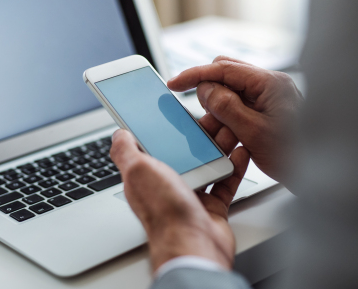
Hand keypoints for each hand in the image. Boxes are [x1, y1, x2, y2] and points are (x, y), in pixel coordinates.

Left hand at [110, 129, 249, 272]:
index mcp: (146, 175)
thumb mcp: (137, 172)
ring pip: (206, 163)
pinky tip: (239, 153)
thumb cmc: (164, 212)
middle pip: (184, 152)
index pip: (153, 145)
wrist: (193, 245)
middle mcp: (167, 185)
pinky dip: (233, 167)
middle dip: (198, 134)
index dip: (164, 127)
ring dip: (219, 146)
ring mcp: (190, 196)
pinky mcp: (211, 207)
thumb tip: (117, 134)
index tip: (177, 112)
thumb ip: (125, 151)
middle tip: (212, 117)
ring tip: (229, 129)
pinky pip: (224, 182)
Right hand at [167, 56, 303, 183]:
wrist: (322, 175)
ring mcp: (270, 97)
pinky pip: (240, 106)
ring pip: (231, 92)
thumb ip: (226, 106)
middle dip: (207, 92)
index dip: (195, 75)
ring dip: (217, 110)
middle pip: (226, 76)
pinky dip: (227, 118)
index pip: (224, 68)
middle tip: (197, 113)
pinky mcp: (268, 111)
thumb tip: (205, 88)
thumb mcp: (254, 133)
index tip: (175, 83)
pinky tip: (226, 135)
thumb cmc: (297, 156)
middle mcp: (271, 85)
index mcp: (270, 84)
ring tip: (214, 132)